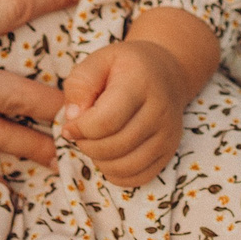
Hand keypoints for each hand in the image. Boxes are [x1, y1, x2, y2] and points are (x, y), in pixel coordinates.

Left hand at [59, 8, 217, 187]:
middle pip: (113, 147)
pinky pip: (138, 178)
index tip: (70, 124)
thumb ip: (79, 85)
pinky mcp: (170, 151)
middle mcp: (160, 110)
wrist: (166, 72)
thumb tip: (74, 120)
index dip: (80, 129)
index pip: (106, 121)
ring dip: (99, 161)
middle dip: (86, 145)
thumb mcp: (97, 61)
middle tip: (81, 133)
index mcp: (140, 83)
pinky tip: (110, 155)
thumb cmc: (125, 67)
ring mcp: (168, 134)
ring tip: (95, 142)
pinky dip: (116, 174)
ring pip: (124, 167)